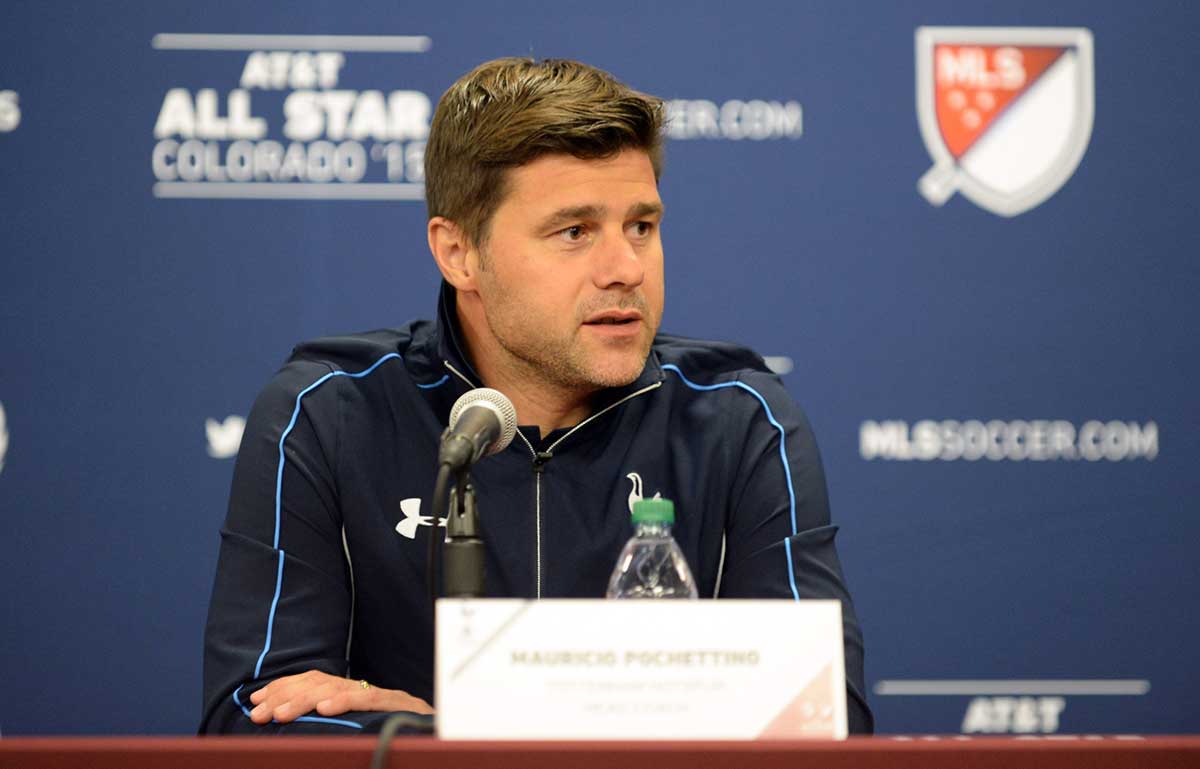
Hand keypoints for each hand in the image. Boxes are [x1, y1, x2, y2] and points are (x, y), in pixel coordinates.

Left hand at [247, 670, 434, 723]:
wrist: (444, 738)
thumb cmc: (403, 739)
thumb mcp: (361, 732)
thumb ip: (336, 729)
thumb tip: (300, 726)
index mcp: (356, 696)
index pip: (314, 681)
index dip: (284, 687)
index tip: (257, 700)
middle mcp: (367, 691)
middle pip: (320, 682)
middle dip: (285, 696)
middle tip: (258, 713)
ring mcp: (383, 697)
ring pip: (338, 688)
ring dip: (304, 700)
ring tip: (280, 714)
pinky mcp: (400, 705)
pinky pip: (370, 700)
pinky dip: (346, 702)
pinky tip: (324, 709)